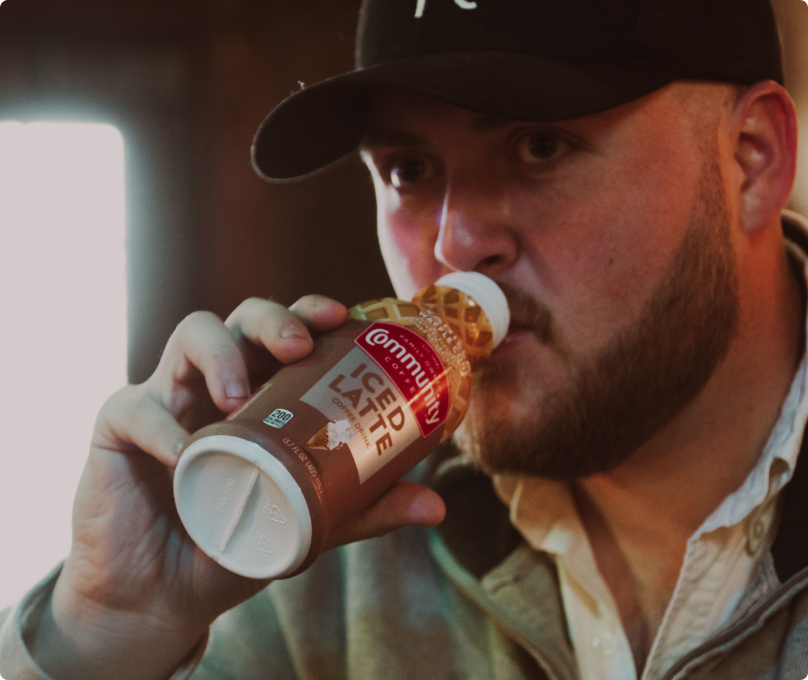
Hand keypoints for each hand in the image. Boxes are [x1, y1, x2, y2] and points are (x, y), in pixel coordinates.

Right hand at [33, 295, 444, 679]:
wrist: (166, 594)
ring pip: (188, 338)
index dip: (310, 313)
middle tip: (299, 345)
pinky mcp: (117, 428)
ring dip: (220, 356)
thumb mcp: (308, 521)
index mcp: (261, 392)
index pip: (285, 333)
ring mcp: (167, 398)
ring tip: (239, 396)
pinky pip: (134, 409)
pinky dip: (161, 425)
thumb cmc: (238, 539)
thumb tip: (436, 505)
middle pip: (241, 320)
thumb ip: (363, 508)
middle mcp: (216, 383)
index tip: (342, 317)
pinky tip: (185, 450)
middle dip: (272, 318)